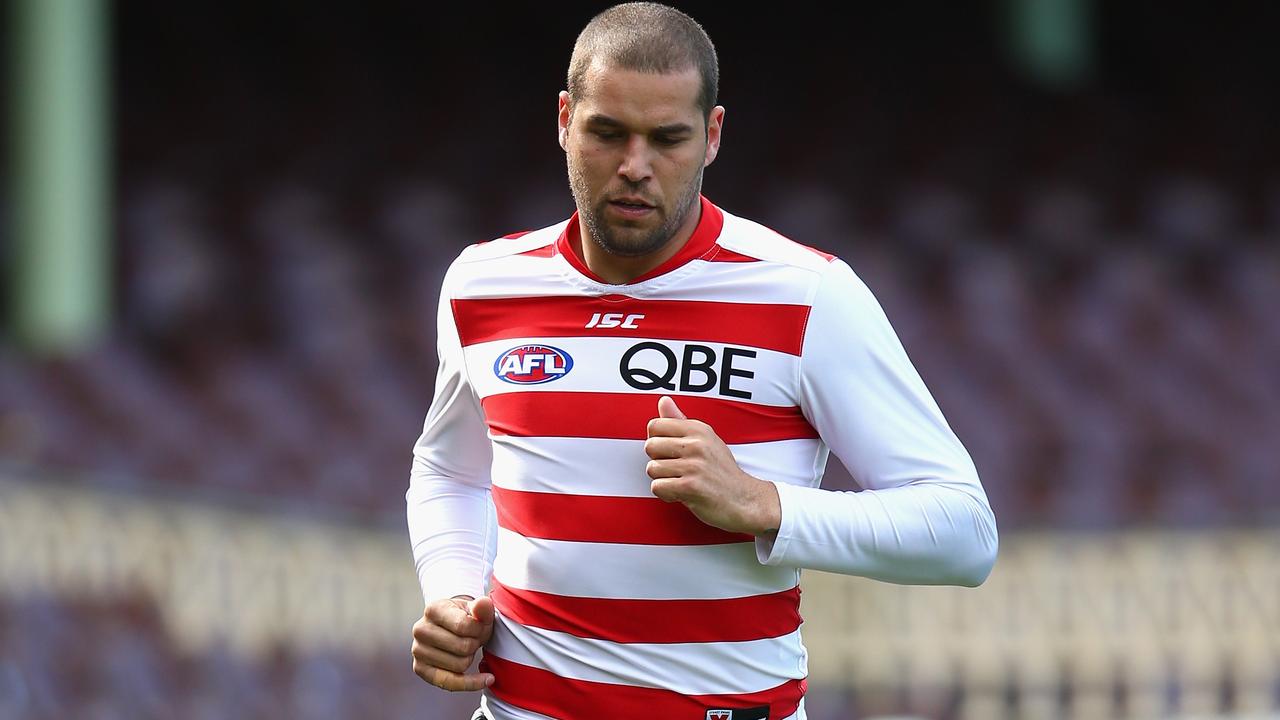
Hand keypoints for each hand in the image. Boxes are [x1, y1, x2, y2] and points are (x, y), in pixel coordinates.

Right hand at [411, 595, 495, 690]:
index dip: (480, 630)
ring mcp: (417, 650)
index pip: (464, 626)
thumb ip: (483, 607)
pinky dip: (471, 683)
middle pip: (463, 647)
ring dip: (470, 659)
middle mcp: (420, 629)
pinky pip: (450, 683)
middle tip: (474, 638)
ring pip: (459, 665)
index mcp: (433, 609)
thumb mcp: (477, 609)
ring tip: (466, 648)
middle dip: (476, 644)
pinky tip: (486, 679)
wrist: (449, 626)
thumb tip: (483, 604)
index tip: (481, 627)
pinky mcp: (420, 669)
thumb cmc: (465, 618)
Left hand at [644, 395, 781, 535]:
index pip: (655, 425)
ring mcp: (694, 465)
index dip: (657, 442)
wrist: (745, 500)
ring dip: (663, 480)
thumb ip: (680, 422)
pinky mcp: (691, 487)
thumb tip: (663, 400)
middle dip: (658, 461)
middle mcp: (696, 444)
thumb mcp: (706, 440)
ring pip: (652, 468)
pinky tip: (681, 494)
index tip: (671, 453)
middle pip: (650, 446)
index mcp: (698, 429)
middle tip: (676, 470)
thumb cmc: (721, 471)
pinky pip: (657, 487)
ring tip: (681, 482)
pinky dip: (666, 495)